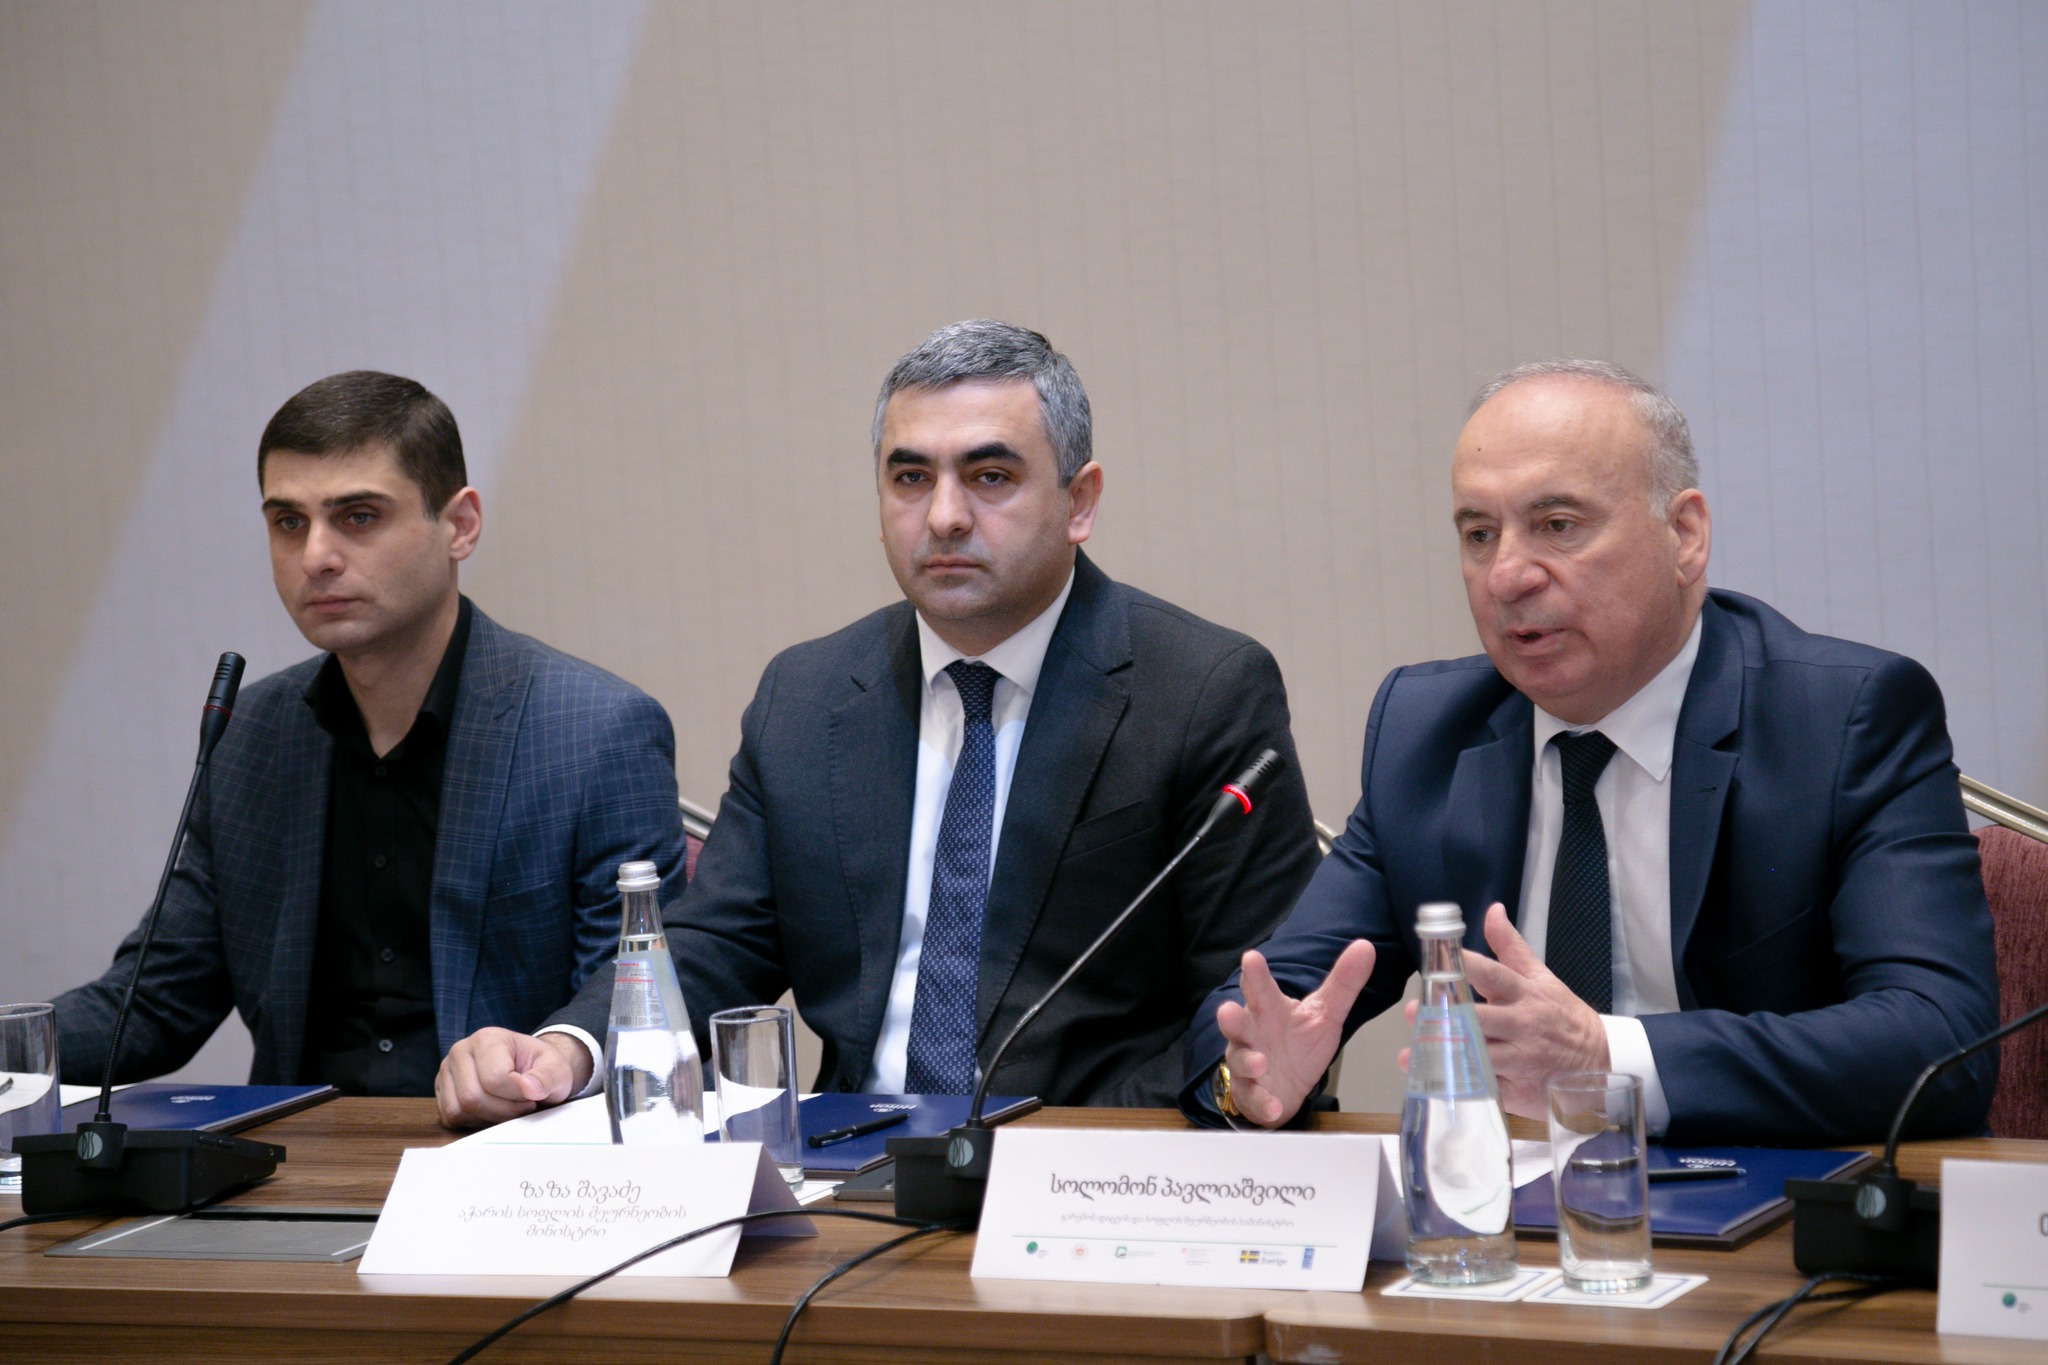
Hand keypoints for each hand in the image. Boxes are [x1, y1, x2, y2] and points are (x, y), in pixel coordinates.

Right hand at [434, 1027, 592, 1128]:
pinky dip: (474, 1122)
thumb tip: (528, 1088)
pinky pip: (451, 1118)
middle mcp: (460, 1051)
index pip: (494, 1079)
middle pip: (473, 1098)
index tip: (533, 1094)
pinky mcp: (442, 1092)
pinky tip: (492, 1112)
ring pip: (459, 1111)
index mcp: (487, 1038)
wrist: (529, 1069)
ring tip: (508, 1107)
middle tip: (522, 1106)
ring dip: (488, 1119)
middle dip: (503, 1111)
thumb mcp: (556, 1069)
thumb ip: (547, 1077)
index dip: (517, 1096)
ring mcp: (446, 1072)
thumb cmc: (540, 1067)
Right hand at [1214, 940, 1374, 1127]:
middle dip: (1231, 1017)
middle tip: (1228, 1010)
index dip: (1254, 973)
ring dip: (1247, 1061)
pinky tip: (1274, 1106)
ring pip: (1239, 1060)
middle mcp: (1252, 1033)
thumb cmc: (1300, 1043)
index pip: (1259, 987)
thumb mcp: (1325, 1013)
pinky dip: (1262, 1102)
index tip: (1251, 959)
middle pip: (1237, 1021)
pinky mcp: (1251, 1093)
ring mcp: (1247, 1063)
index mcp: (1269, 1009)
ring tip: (1260, 1063)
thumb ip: (1342, 983)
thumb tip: (1366, 946)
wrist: (1288, 1087)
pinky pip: (1253, 1098)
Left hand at [1400, 902, 1608, 1118]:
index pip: (1494, 976)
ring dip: (1444, 1056)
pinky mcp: (1518, 1089)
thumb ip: (1510, 946)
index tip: (1440, 962)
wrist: (1600, 1060)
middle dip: (1446, 1017)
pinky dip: (1458, 1087)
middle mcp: (1522, 1026)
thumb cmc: (1560, 1014)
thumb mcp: (1540, 977)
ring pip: (1478, 1057)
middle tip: (1413, 1012)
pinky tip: (1432, 1083)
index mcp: (1525, 994)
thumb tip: (1492, 910)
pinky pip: (1484, 1088)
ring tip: (1412, 1053)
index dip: (1467, 968)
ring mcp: (1520, 1059)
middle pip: (1480, 1020)